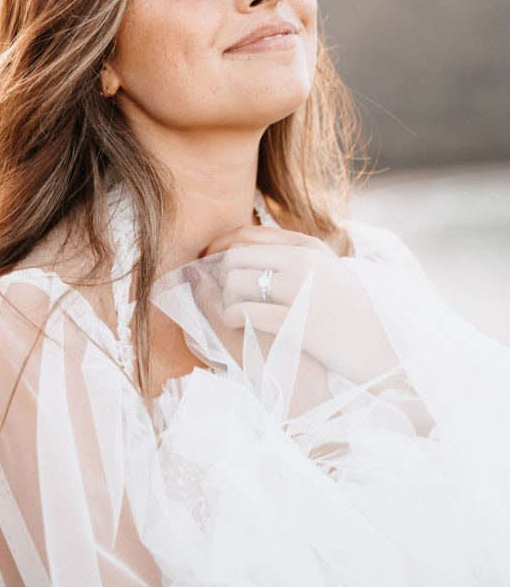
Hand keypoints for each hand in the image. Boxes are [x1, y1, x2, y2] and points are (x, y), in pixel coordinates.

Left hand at [200, 225, 400, 391]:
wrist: (378, 352)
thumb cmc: (349, 315)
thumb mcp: (328, 272)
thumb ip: (295, 256)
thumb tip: (246, 249)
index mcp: (309, 246)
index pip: (247, 234)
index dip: (219, 246)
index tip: (208, 260)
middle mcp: (303, 261)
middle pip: (234, 256)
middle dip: (219, 275)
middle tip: (219, 292)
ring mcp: (299, 290)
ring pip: (234, 282)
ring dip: (223, 297)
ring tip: (229, 310)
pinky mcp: (293, 321)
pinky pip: (244, 312)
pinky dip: (231, 317)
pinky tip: (235, 324)